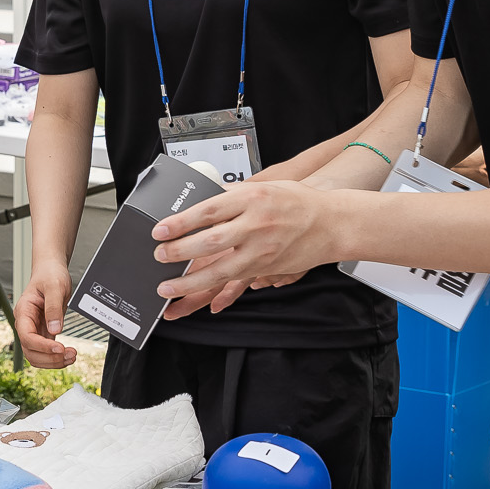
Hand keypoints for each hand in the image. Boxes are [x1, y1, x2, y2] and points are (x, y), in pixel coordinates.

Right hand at [12, 261, 81, 367]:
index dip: (42, 346)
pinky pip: (47, 351)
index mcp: (23, 312)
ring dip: (53, 361)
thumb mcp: (55, 287)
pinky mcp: (44, 332)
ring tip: (71, 357)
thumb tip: (55, 331)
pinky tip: (69, 355)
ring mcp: (34, 330)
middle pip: (30, 351)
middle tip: (70, 354)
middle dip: (49, 358)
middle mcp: (26, 324)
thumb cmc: (50, 275)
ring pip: (37, 356)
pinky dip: (57, 357)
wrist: (51, 270)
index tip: (59, 348)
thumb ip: (54, 308)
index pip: (27, 337)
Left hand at [156, 161, 307, 318]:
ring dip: (191, 282)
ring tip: (167, 288)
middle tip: (158, 255)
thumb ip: (230, 194)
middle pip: (211, 240)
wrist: (331, 223)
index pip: (208, 210)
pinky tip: (204, 301)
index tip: (160, 229)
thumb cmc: (296, 201)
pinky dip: (220, 294)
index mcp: (252, 198)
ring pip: (221, 270)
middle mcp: (257, 224)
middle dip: (180, 251)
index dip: (181, 221)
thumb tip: (198, 199)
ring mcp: (263, 249)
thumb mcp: (262, 186)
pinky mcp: (267, 267)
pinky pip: (239, 283)